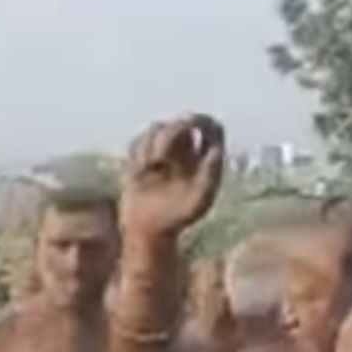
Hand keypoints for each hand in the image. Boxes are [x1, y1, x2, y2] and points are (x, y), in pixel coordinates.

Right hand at [120, 115, 224, 240]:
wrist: (148, 231)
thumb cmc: (177, 220)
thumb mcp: (199, 202)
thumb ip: (210, 177)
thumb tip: (215, 151)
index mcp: (205, 159)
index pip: (211, 127)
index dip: (202, 120)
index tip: (189, 124)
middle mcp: (186, 152)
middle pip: (182, 122)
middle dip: (169, 134)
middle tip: (159, 157)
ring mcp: (163, 153)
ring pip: (157, 128)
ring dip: (150, 145)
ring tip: (148, 168)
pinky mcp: (141, 157)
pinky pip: (138, 141)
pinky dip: (137, 152)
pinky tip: (138, 172)